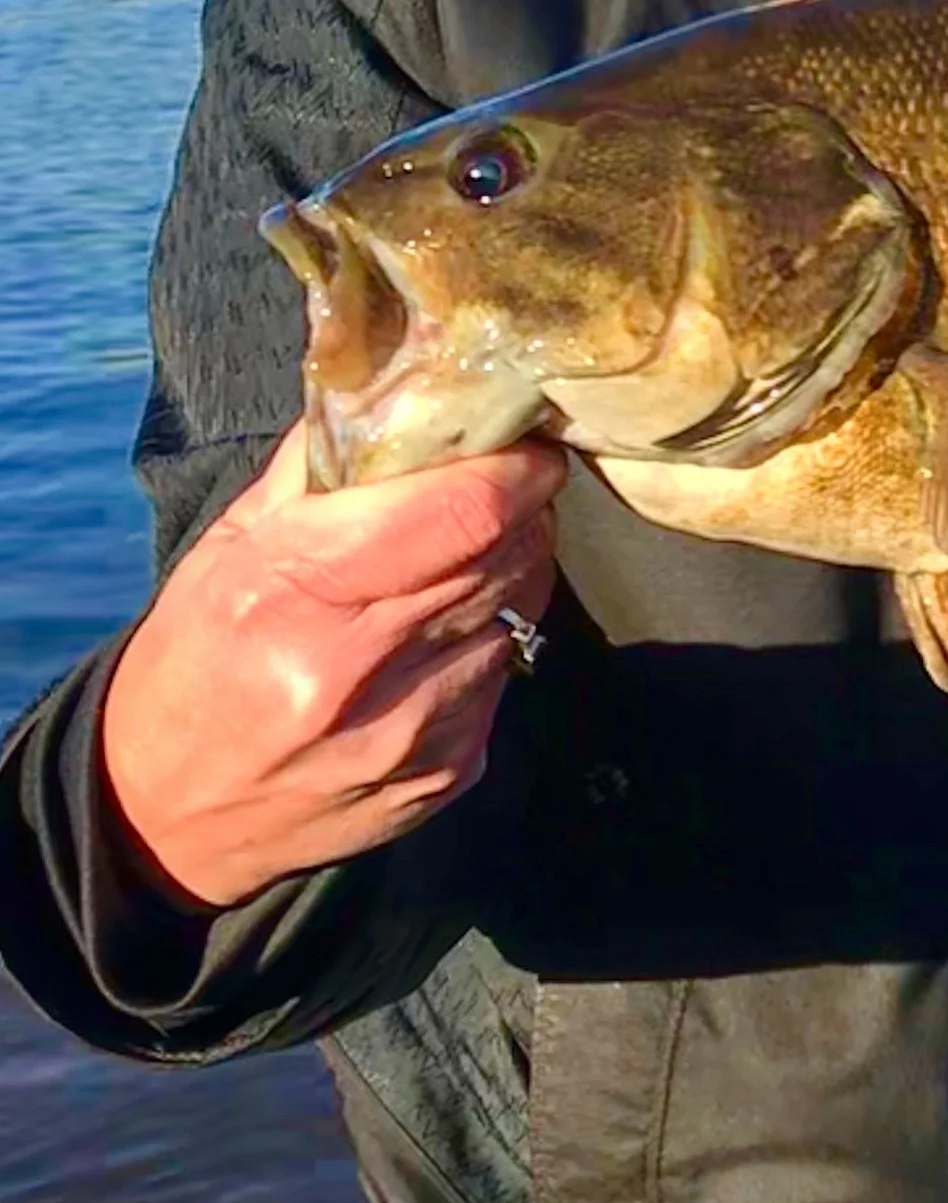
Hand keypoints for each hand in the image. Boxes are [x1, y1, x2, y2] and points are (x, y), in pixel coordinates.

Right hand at [99, 422, 564, 911]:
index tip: (519, 440)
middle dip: (519, 505)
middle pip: (512, 548)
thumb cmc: (193, 663)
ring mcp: (418, 729)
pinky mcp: (453, 770)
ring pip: (524, 605)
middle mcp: (364, 667)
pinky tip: (436, 642)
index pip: (469, 509)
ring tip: (452, 567)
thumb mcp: (230, 547)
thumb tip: (401, 380)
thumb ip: (322, 463)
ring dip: (509, 570)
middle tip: (493, 488)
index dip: (515, 465)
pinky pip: (508, 671)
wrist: (167, 821)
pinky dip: (490, 638)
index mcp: (299, 592)